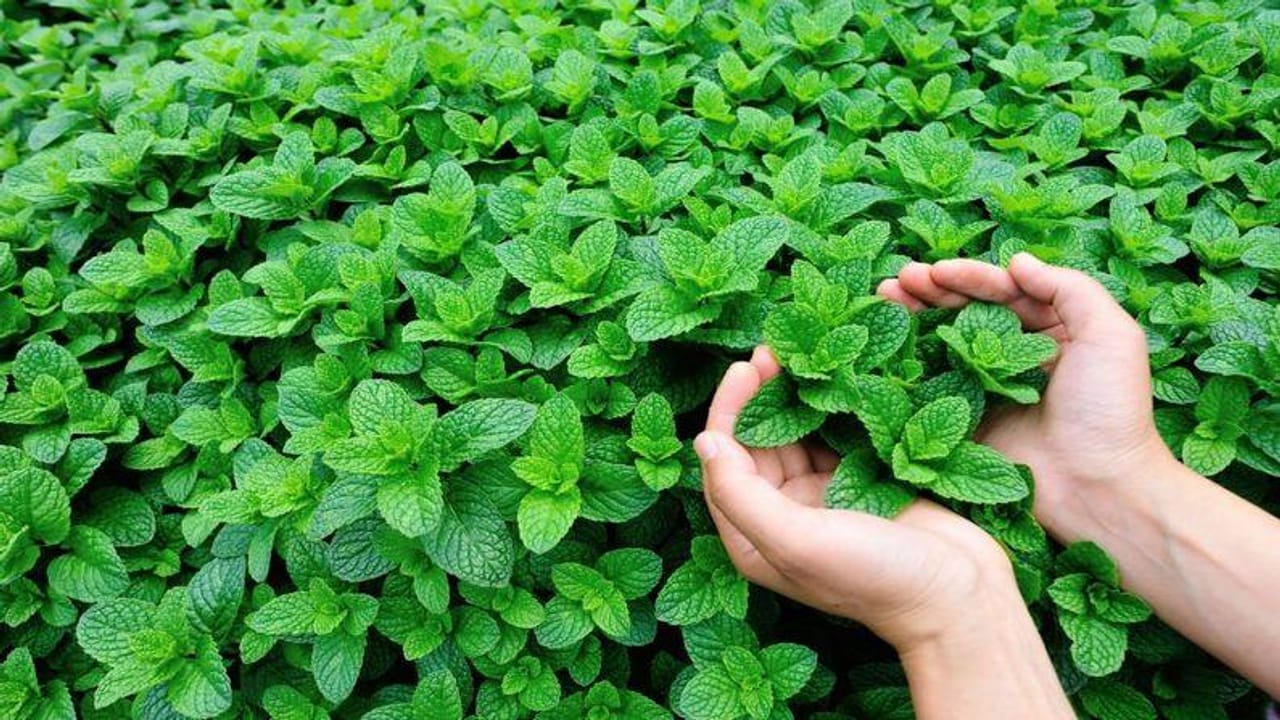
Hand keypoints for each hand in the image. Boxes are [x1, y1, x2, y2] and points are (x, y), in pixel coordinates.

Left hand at [694, 347, 1016, 651]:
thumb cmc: (874, 577)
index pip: (723, 464)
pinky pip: (833, 436)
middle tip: (773, 349)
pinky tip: (835, 374)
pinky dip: (830, 406)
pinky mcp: (859, 482)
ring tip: (800, 353)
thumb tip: (705, 441)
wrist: (959, 594)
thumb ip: (742, 495)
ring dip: (793, 395)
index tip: (745, 369)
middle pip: (756, 444)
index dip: (728, 412)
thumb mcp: (796, 542)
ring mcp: (820, 499)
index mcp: (752, 539)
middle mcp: (779, 518)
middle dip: (760, 396)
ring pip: (794, 435)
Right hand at [877, 253, 1173, 538]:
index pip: (1005, 290)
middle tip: (898, 280)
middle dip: (933, 290)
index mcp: (1056, 328)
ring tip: (884, 296)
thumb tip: (1017, 260)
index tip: (935, 270)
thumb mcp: (1110, 335)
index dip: (968, 276)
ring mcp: (991, 386)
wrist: (1097, 486)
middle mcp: (1021, 353)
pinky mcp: (970, 417)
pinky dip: (911, 361)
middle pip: (969, 310)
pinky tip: (888, 344)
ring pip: (947, 340)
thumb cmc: (1110, 410)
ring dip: (915, 316)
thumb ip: (1070, 288)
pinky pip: (936, 383)